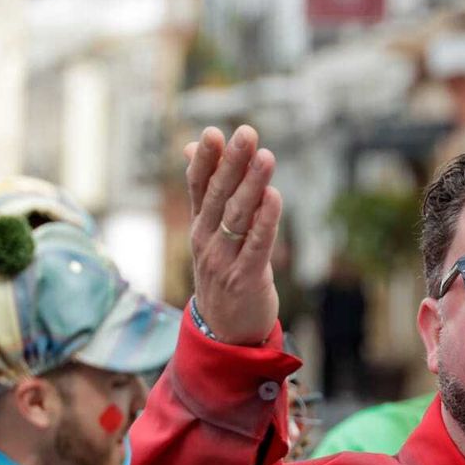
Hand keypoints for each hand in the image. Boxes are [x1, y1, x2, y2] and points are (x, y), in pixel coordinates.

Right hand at [184, 125, 282, 345]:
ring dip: (253, 184)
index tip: (211, 132)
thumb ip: (206, 193)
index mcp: (199, 227)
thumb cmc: (222, 274)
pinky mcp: (246, 278)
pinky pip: (257, 244)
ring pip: (238, 216)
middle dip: (232, 163)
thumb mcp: (209, 235)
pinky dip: (265, 220)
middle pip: (219, 195)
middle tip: (245, 132)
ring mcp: (224, 259)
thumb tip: (190, 149)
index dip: (204, 160)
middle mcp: (207, 240)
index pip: (198, 187)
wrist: (223, 332)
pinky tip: (274, 197)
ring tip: (266, 156)